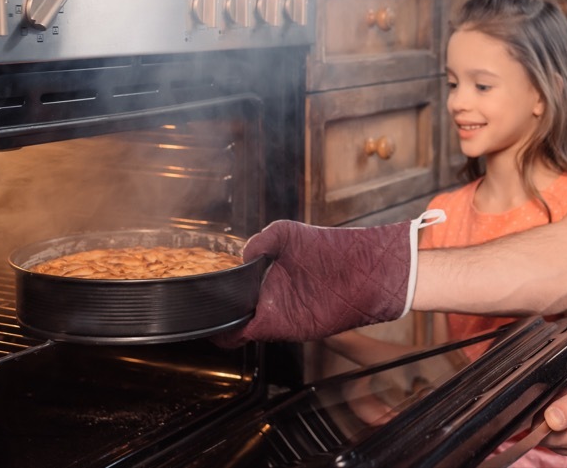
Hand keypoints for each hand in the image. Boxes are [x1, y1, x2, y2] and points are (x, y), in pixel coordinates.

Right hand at [212, 218, 412, 344]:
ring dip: (222, 324)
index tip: (200, 291)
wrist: (366, 268)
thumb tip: (243, 255)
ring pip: (238, 326)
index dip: (215, 294)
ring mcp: (278, 313)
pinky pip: (255, 335)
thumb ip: (264, 238)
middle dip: (213, 312)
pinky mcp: (288, 326)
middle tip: (199, 305)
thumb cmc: (333, 247)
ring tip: (209, 313)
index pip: (233, 291)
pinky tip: (230, 323)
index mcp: (266, 276)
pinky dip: (236, 334)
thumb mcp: (290, 233)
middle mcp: (269, 297)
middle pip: (231, 311)